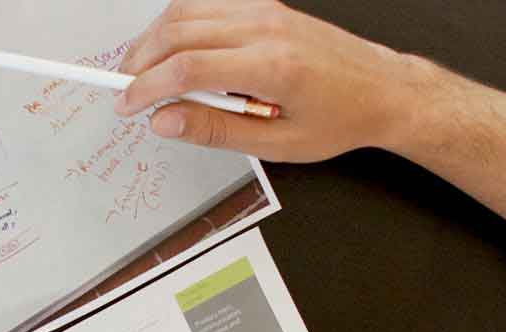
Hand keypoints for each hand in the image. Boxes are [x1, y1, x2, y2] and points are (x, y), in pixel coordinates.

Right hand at [115, 0, 417, 161]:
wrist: (380, 90)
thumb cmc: (338, 120)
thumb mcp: (277, 144)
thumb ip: (217, 131)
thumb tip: (166, 121)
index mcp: (271, 67)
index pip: (189, 68)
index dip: (147, 87)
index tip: (127, 106)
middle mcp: (265, 28)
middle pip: (179, 31)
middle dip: (141, 62)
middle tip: (125, 92)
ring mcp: (264, 10)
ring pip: (187, 12)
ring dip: (154, 41)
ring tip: (142, 74)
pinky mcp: (264, 6)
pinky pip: (207, 7)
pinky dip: (178, 27)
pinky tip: (171, 52)